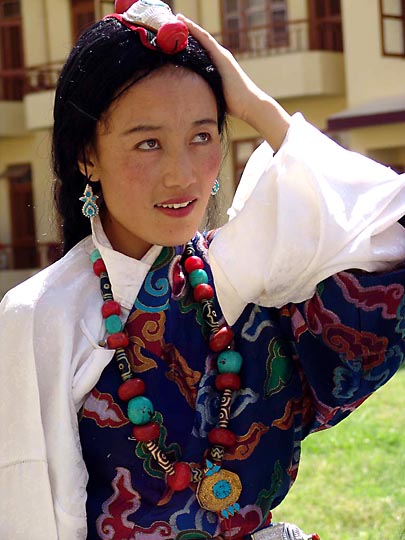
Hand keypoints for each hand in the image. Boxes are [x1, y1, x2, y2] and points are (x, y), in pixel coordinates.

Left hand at [177, 14, 290, 150]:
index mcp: (217, 64)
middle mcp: (220, 56)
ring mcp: (222, 56)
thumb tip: (192, 95)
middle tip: (174, 18)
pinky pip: (207, 41)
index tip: (177, 30)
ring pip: (203, 36)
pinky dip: (196, 31)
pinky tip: (186, 25)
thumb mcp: (215, 92)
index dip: (190, 38)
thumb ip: (205, 88)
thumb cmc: (233, 103)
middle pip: (201, 39)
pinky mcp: (223, 58)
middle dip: (188, 28)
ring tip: (177, 17)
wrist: (249, 104)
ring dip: (190, 26)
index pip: (202, 47)